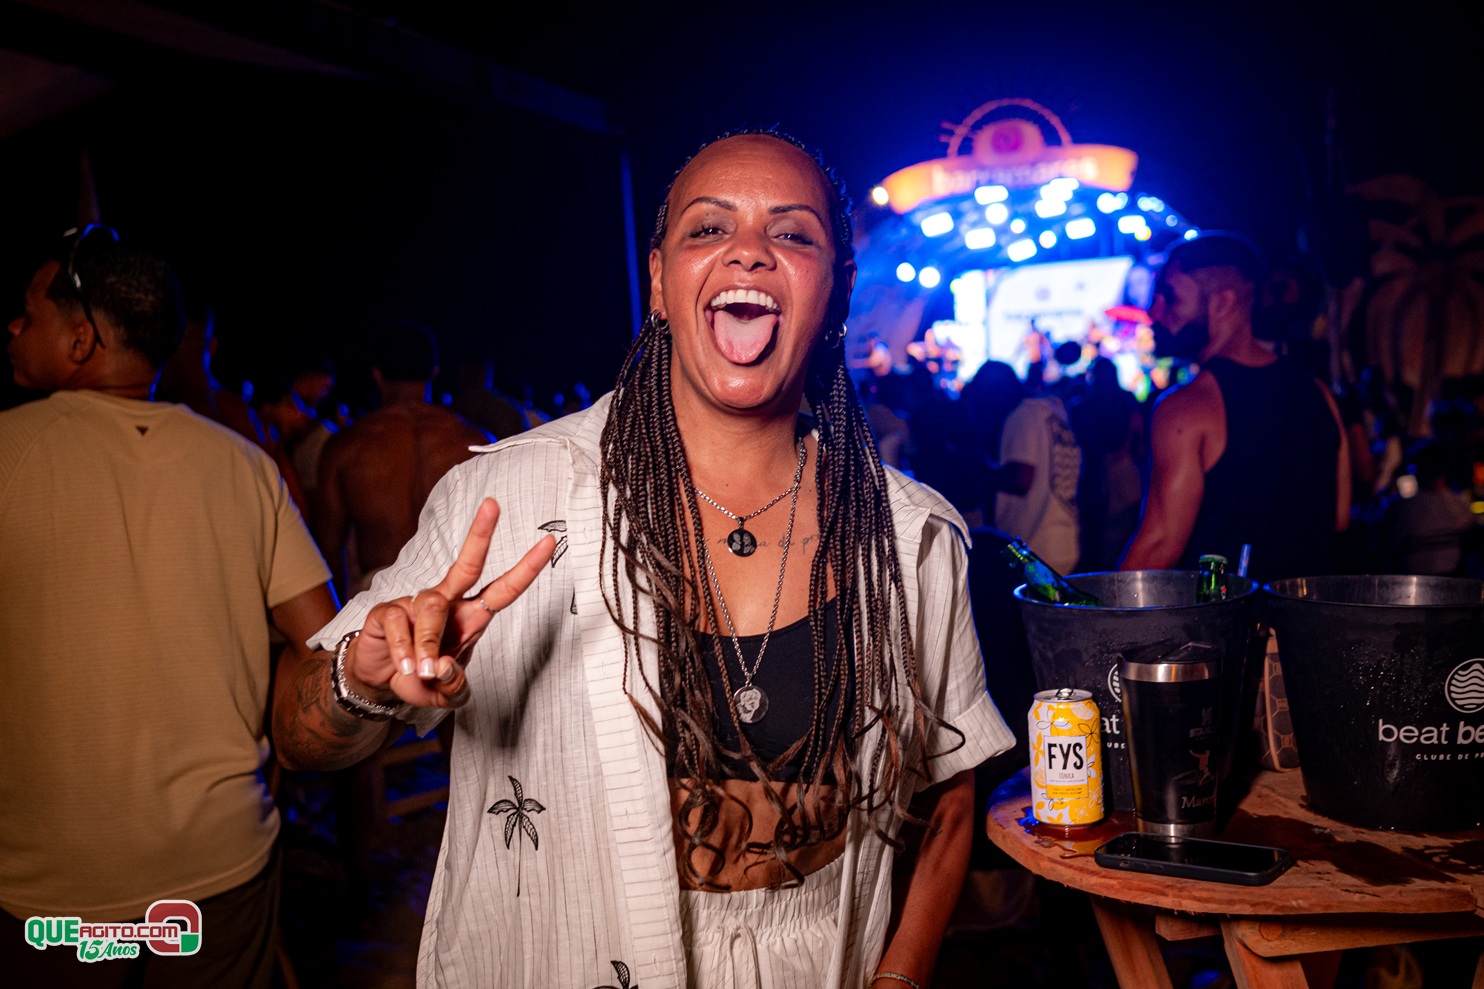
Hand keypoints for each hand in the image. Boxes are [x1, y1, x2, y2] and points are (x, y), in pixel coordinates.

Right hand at [348, 498, 556, 708]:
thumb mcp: (446, 694)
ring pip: (432, 607)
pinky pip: (399, 624)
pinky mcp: (388, 611)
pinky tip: (402, 668)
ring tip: (421, 671)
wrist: (379, 681)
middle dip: (481, 533)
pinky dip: (404, 651)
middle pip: (468, 564)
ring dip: (427, 641)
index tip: (548, 542)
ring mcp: (416, 603)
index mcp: (471, 618)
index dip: (527, 568)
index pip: (504, 589)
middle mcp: (448, 603)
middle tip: (493, 505)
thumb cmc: (421, 678)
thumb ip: (454, 687)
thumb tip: (444, 666)